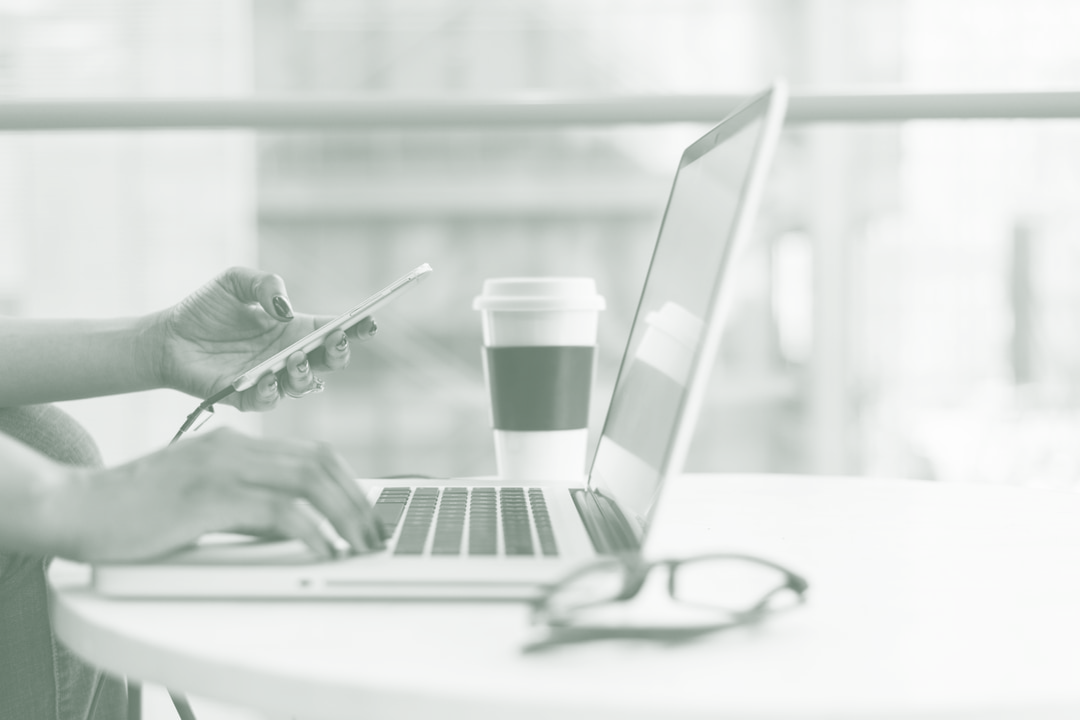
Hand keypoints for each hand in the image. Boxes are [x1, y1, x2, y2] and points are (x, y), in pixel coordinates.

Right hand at [55, 427, 386, 561]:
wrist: (78, 507)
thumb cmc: (139, 510)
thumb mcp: (205, 499)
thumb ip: (248, 503)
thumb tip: (298, 528)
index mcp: (236, 443)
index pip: (312, 452)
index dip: (349, 483)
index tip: (368, 514)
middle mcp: (234, 447)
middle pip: (319, 463)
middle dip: (357, 500)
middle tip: (375, 534)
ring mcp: (221, 468)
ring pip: (307, 481)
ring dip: (344, 515)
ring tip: (360, 546)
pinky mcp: (207, 496)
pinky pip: (276, 510)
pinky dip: (310, 531)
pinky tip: (323, 551)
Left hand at [150, 267, 377, 409]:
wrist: (166, 337)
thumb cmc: (204, 309)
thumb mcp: (235, 281)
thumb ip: (265, 284)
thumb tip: (286, 309)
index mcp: (294, 329)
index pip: (334, 330)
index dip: (355, 328)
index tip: (368, 321)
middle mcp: (289, 356)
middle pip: (329, 362)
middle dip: (339, 353)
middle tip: (334, 339)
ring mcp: (271, 379)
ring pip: (305, 386)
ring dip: (306, 373)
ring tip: (295, 358)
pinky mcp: (246, 397)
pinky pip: (269, 400)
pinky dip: (272, 390)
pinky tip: (267, 376)